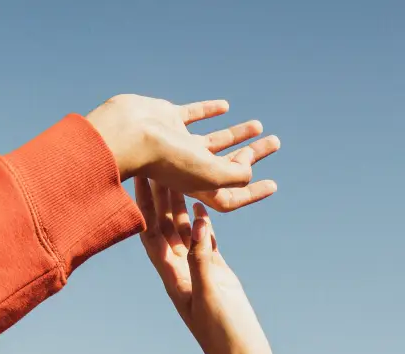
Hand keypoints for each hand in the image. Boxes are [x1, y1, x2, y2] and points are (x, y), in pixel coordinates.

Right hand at [87, 95, 278, 212]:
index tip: (274, 185)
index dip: (253, 193)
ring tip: (259, 126)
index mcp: (197, 185)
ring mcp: (178, 142)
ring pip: (214, 140)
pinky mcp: (168, 119)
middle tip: (276, 143)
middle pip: (227, 164)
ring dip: (237, 134)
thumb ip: (235, 176)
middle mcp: (188, 166)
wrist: (129, 131)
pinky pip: (193, 115)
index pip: (230, 196)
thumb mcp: (210, 175)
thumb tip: (249, 169)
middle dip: (253, 154)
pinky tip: (225, 106)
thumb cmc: (166, 158)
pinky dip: (208, 111)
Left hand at [136, 178, 272, 353]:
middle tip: (154, 162)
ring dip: (180, 203)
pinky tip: (201, 205)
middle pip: (165, 226)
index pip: (151, 232)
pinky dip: (202, 223)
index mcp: (172, 277)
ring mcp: (198, 272)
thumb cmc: (224, 336)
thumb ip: (203, 258)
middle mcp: (180, 271)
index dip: (143, 203)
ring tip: (177, 173)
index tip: (138, 175)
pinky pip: (206, 243)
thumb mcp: (211, 295)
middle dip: (158, 195)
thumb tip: (198, 221)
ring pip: (185, 231)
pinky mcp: (216, 275)